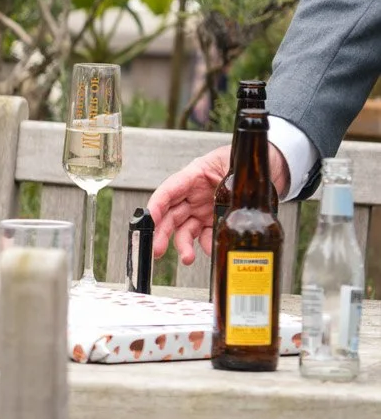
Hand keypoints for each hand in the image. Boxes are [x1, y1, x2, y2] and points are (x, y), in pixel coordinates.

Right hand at [146, 146, 287, 264]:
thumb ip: (227, 178)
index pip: (169, 191)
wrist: (269, 167)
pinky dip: (206, 245)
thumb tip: (223, 197)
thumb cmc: (248, 160)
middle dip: (162, 234)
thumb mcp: (236, 162)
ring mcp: (203, 210)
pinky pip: (205, 236)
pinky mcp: (214, 221)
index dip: (156, 206)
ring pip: (185, 230)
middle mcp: (194, 195)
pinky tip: (211, 250)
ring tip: (187, 258)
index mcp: (195, 176)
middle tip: (158, 249)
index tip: (149, 221)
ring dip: (182, 246)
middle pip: (171, 216)